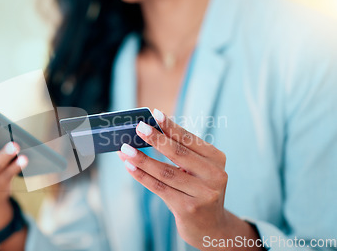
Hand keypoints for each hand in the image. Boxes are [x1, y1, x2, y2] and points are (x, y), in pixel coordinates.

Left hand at [118, 109, 260, 249]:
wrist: (210, 226)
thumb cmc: (198, 189)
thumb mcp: (197, 169)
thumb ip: (179, 152)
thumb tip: (147, 132)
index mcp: (217, 159)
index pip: (190, 139)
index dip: (171, 127)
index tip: (155, 114)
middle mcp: (214, 175)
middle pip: (179, 153)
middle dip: (156, 139)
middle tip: (138, 127)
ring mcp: (203, 194)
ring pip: (166, 172)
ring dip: (142, 159)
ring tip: (125, 149)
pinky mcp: (188, 208)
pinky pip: (159, 188)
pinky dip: (142, 176)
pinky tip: (129, 167)